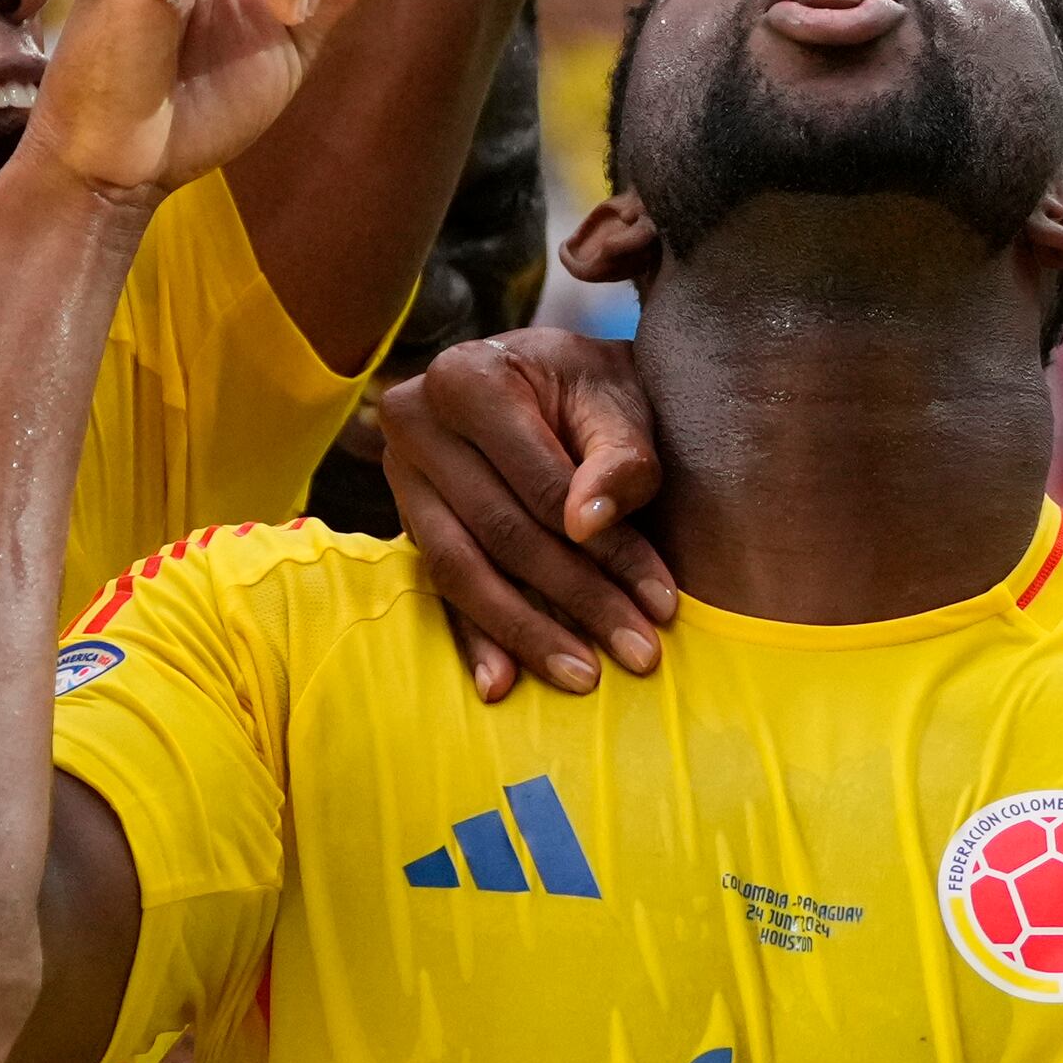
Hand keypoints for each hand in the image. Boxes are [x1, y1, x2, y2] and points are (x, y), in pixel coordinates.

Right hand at [376, 327, 673, 698]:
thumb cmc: (593, 387)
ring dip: (528, 633)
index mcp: (468, 378)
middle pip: (503, 534)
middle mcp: (416, 422)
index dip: (606, 551)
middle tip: (640, 654)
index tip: (661, 603)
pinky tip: (501, 685)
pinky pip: (436, 588)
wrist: (552, 377)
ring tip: (585, 676)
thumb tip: (586, 524)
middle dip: (578, 601)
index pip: (542, 487)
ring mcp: (401, 475)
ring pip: (463, 570)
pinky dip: (472, 638)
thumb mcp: (619, 399)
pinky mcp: (406, 520)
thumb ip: (617, 457)